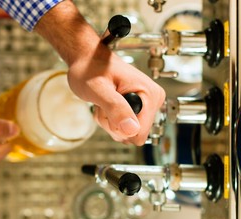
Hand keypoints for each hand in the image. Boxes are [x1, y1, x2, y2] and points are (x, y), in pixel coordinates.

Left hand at [34, 0, 164, 144]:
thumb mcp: (99, 89)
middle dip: (113, 124)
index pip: (140, 133)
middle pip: (133, 135)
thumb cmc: (91, 69)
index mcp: (150, 94)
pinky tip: (106, 105)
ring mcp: (146, 105)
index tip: (108, 107)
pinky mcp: (138, 108)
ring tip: (104, 103)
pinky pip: (125, 128)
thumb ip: (115, 108)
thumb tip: (132, 129)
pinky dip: (110, 120)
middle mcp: (152, 100)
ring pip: (127, 133)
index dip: (118, 127)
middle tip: (104, 104)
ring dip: (110, 122)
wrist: (88, 61)